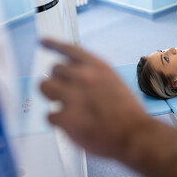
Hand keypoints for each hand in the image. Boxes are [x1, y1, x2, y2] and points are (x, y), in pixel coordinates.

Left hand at [40, 39, 149, 156]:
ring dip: (52, 96)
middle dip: (59, 80)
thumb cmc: (128, 112)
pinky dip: (58, 120)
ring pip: (44, 87)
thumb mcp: (116, 83)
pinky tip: (71, 123)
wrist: (134, 134)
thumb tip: (75, 77)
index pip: (70, 49)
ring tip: (65, 105)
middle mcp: (84, 77)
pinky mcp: (66, 118)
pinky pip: (49, 115)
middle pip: (54, 69)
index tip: (43, 42)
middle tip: (67, 92)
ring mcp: (73, 97)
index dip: (53, 44)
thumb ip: (95, 76)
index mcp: (99, 67)